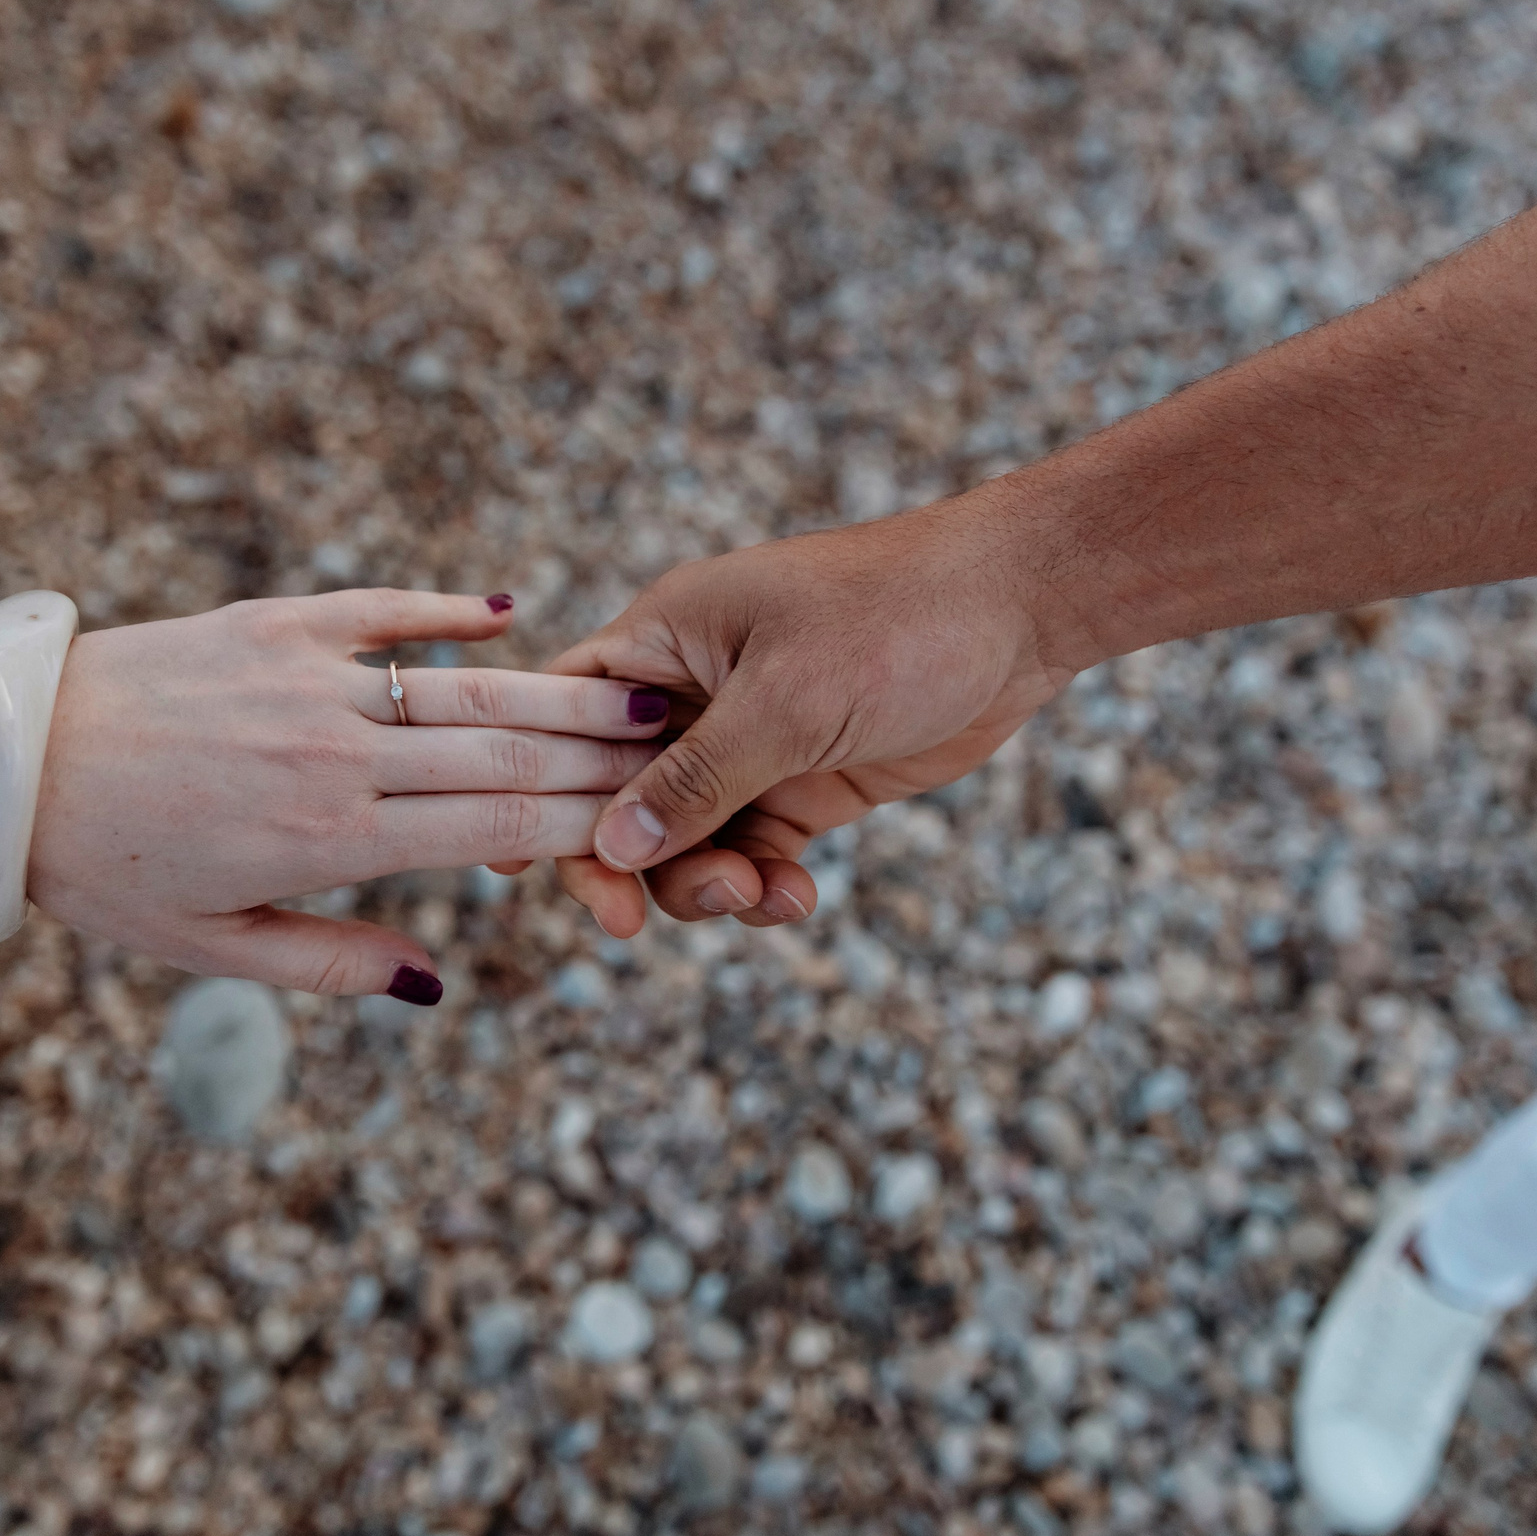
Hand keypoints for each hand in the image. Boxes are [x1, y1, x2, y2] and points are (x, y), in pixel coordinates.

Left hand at [25, 589, 669, 998]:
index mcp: (329, 842)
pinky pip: (380, 611)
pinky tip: (505, 614)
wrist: (2, 762)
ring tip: (637, 691)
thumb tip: (435, 983)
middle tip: (684, 750)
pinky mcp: (272, 621)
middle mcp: (335, 755)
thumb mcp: (208, 947)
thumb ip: (330, 963)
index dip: (587, 826)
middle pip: (506, 754)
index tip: (654, 822)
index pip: (497, 833)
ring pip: (464, 687)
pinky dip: (445, 610)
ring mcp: (306, 680)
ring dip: (559, 689)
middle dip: (605, 756)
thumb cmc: (101, 868)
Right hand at [536, 492, 1083, 935]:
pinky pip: (754, 848)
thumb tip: (613, 848)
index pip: (561, 714)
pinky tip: (794, 898)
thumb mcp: (786, 702)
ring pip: (686, 836)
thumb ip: (698, 781)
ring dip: (705, 882)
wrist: (1022, 608)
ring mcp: (751, 738)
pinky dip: (763, 883)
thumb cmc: (896, 618)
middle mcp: (693, 690)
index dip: (530, 784)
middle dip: (627, 860)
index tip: (513, 864)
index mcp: (664, 638)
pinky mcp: (807, 778)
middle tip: (631, 926)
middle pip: (616, 794)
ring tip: (759, 898)